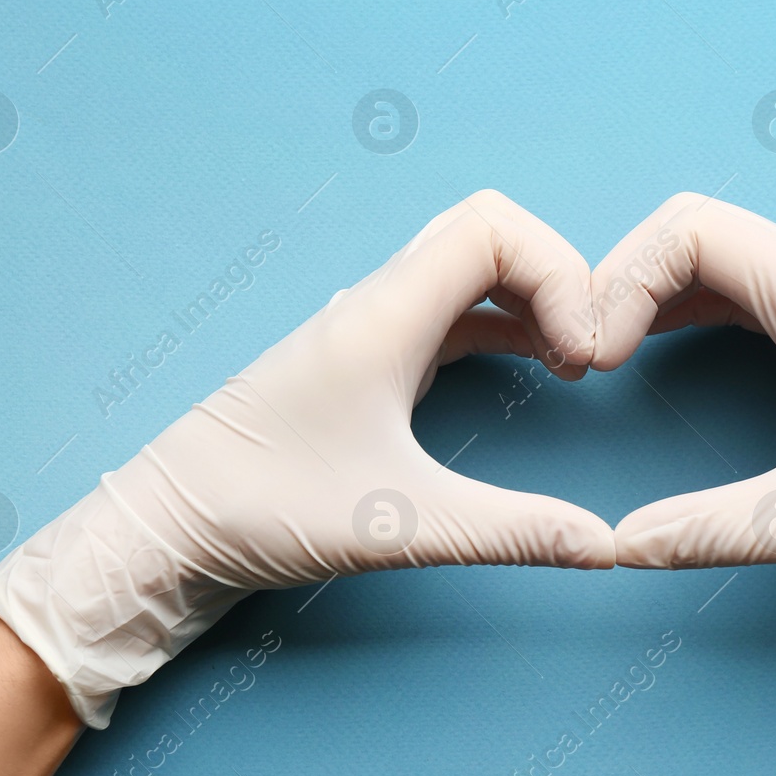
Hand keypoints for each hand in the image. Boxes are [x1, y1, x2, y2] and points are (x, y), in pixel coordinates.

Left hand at [0, 191, 614, 726]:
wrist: (170, 528)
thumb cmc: (264, 512)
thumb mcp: (402, 526)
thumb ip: (511, 532)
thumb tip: (606, 548)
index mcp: (384, 316)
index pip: (493, 227)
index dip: (560, 272)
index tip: (583, 356)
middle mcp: (377, 305)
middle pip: (489, 235)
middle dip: (557, 280)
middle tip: (589, 355)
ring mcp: (370, 328)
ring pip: (471, 270)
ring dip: (532, 299)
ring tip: (572, 365)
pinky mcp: (367, 359)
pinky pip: (453, 309)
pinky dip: (506, 323)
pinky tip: (533, 368)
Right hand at [592, 194, 775, 717]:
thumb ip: (720, 530)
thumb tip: (624, 546)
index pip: (689, 229)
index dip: (623, 278)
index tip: (602, 358)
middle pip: (691, 231)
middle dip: (624, 280)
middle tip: (590, 358)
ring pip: (714, 253)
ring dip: (652, 290)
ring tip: (607, 354)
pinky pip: (740, 283)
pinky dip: (685, 303)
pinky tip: (656, 347)